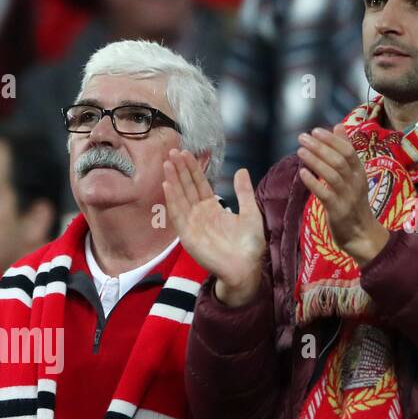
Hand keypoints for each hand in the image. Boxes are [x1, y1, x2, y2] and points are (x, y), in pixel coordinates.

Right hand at [162, 151, 264, 306]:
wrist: (246, 267)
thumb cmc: (250, 245)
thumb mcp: (250, 212)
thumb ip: (243, 192)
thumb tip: (242, 170)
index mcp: (212, 208)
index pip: (199, 184)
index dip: (192, 169)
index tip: (186, 152)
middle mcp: (199, 215)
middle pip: (187, 187)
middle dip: (180, 170)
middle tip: (173, 151)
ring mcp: (192, 224)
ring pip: (180, 197)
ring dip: (173, 180)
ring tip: (168, 163)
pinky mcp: (187, 235)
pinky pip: (178, 214)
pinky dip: (172, 199)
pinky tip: (167, 184)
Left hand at [296, 126, 389, 266]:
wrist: (362, 235)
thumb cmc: (353, 203)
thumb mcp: (353, 176)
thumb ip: (345, 152)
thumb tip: (338, 126)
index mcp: (360, 173)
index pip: (348, 151)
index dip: (332, 139)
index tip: (315, 130)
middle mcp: (356, 182)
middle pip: (339, 160)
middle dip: (320, 147)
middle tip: (302, 137)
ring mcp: (348, 196)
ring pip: (332, 174)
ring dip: (315, 161)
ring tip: (300, 151)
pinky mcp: (338, 210)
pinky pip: (325, 194)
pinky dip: (313, 182)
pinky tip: (302, 174)